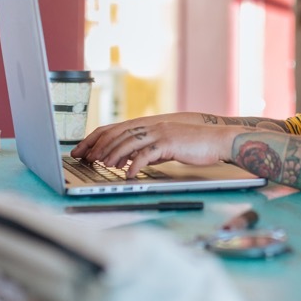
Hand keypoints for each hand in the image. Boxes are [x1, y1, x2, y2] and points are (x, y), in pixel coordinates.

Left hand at [71, 120, 236, 176]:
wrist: (218, 141)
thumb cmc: (194, 145)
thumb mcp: (166, 146)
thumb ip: (148, 150)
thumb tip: (128, 160)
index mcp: (148, 125)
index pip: (115, 128)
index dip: (96, 138)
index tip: (82, 149)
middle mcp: (151, 126)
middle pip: (117, 134)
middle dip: (99, 146)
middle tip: (86, 159)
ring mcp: (160, 133)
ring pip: (128, 142)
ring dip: (114, 155)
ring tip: (104, 166)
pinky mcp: (169, 143)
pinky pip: (146, 154)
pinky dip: (135, 165)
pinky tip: (128, 174)